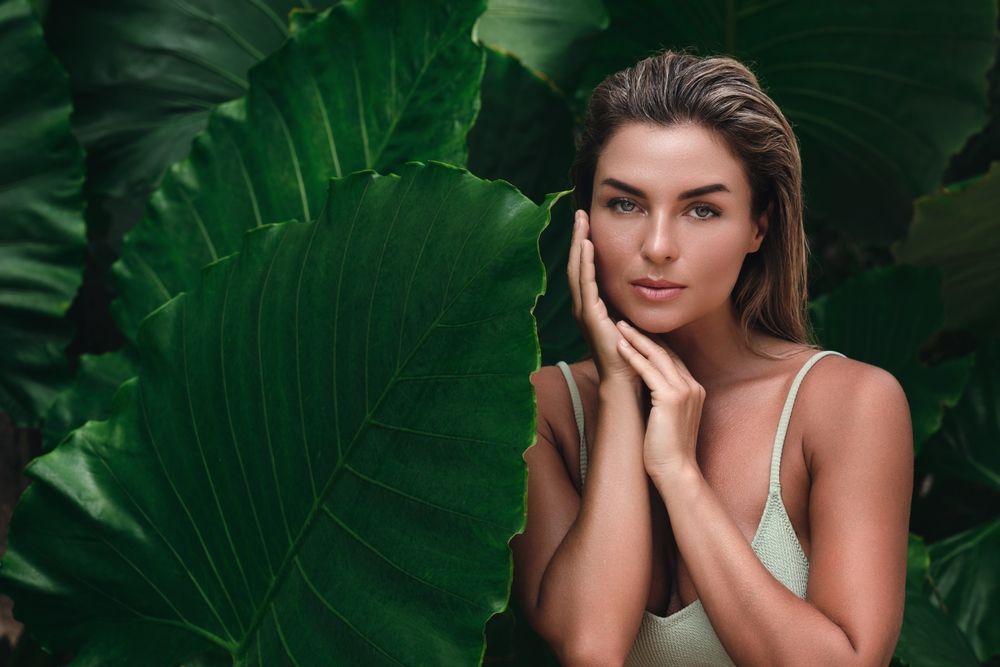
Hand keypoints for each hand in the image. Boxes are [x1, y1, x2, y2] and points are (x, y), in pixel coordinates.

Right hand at [568, 209, 638, 386]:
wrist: (627, 377)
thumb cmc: (633, 352)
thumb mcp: (631, 317)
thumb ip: (630, 299)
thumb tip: (644, 281)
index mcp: (591, 306)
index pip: (584, 268)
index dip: (584, 245)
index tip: (587, 224)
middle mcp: (582, 306)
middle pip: (576, 264)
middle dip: (577, 237)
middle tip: (579, 213)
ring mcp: (583, 310)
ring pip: (576, 269)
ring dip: (578, 244)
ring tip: (580, 222)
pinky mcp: (590, 315)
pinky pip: (585, 283)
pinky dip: (585, 262)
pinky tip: (587, 245)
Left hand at [615, 320, 704, 476]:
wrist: (677, 471)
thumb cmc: (667, 450)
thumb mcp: (668, 418)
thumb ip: (663, 400)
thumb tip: (645, 391)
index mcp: (694, 390)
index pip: (672, 359)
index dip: (653, 344)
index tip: (636, 331)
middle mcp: (692, 386)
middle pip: (666, 352)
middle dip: (644, 335)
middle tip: (625, 320)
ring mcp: (684, 391)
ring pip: (657, 356)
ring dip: (636, 339)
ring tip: (619, 325)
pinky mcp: (670, 398)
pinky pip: (648, 370)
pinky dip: (633, 356)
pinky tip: (619, 345)